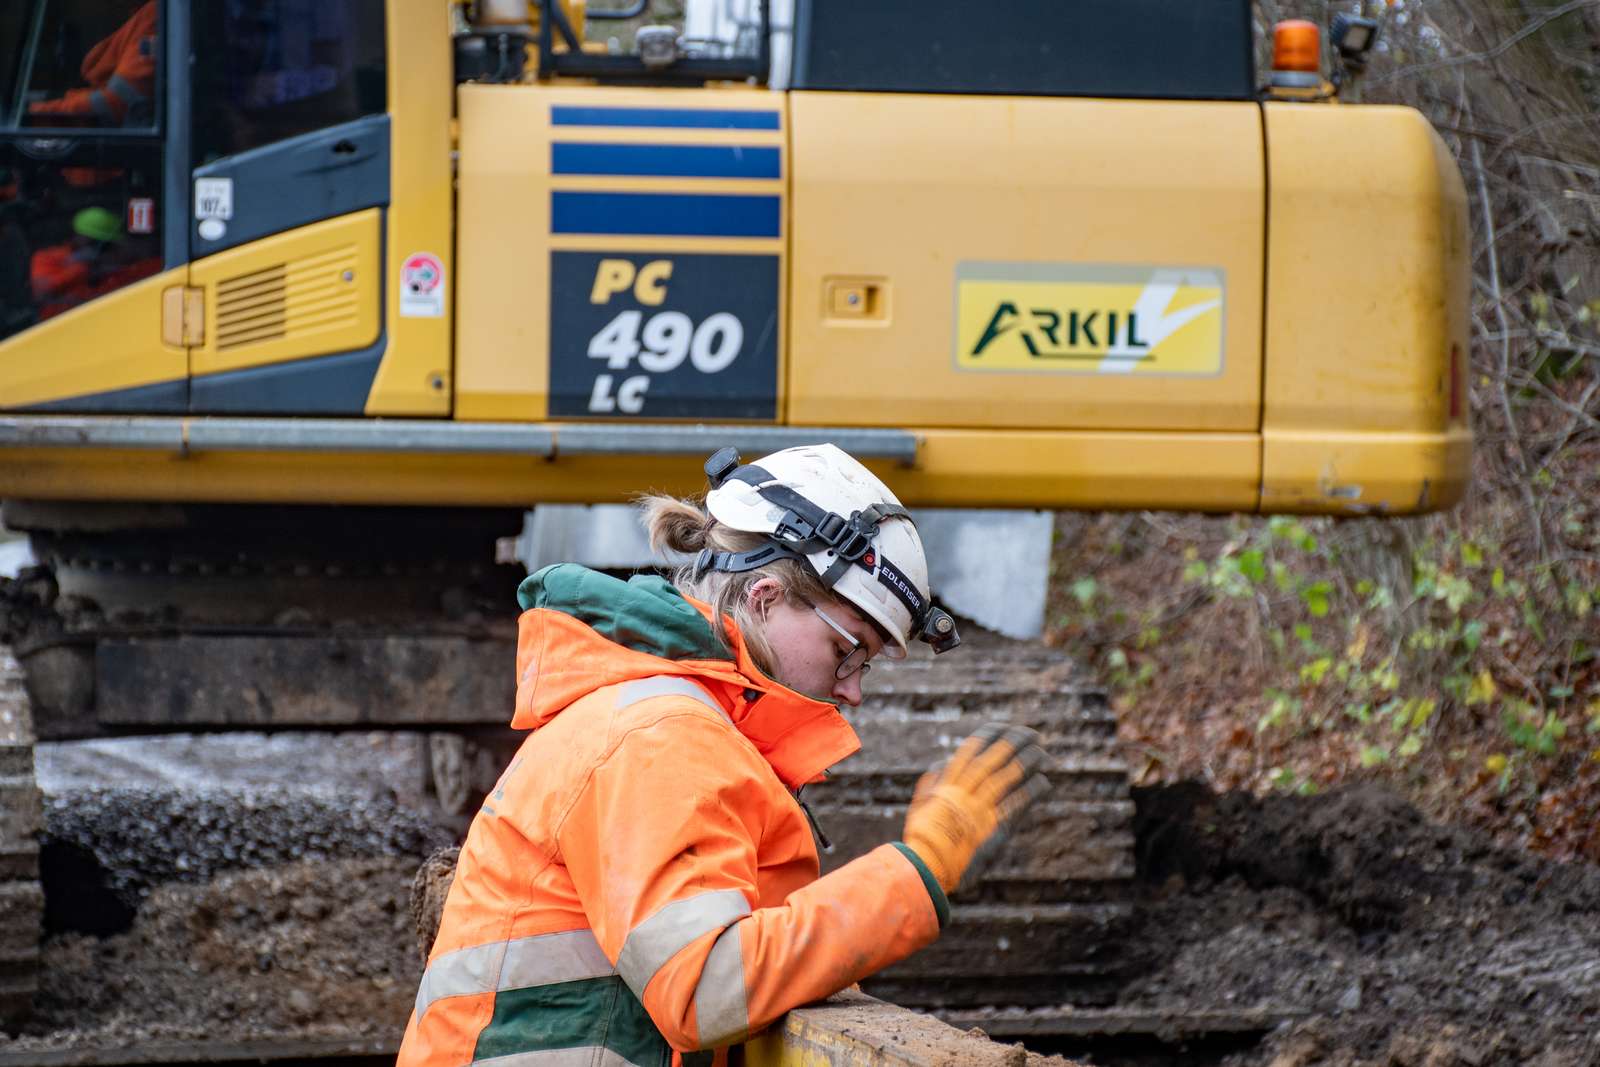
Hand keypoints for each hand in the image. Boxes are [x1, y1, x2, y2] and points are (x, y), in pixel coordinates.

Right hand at [902, 724, 1048, 893]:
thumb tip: (940, 762)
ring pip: (1008, 776)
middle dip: (1015, 742)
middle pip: (994, 758)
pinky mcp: (994, 828)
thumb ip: (931, 783)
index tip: (1005, 727)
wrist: (925, 868)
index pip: (972, 750)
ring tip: (1044, 753)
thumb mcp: (920, 806)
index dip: (991, 735)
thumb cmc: (921, 840)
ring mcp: (981, 809)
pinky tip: (1044, 782)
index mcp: (948, 784)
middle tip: (1032, 734)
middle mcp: (965, 792)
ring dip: (1028, 762)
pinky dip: (1031, 791)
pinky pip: (1017, 804)